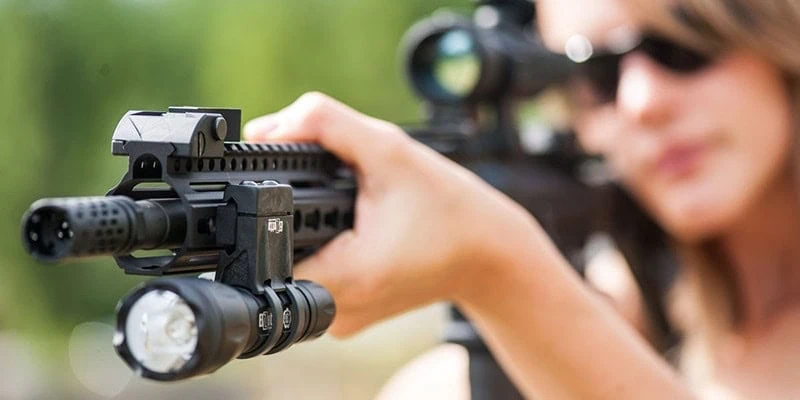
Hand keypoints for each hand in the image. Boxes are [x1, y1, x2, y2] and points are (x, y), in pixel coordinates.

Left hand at [244, 92, 540, 336]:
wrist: (492, 254)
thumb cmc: (450, 207)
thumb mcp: (389, 150)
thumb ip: (325, 125)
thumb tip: (265, 129)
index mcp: (346, 278)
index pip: (265, 247)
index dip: (266, 209)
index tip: (290, 187)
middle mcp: (337, 310)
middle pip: (278, 254)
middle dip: (295, 215)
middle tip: (339, 193)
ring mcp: (343, 319)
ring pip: (296, 265)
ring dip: (310, 232)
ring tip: (353, 211)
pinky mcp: (350, 316)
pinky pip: (318, 277)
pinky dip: (327, 248)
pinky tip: (358, 230)